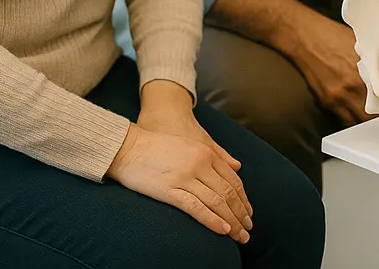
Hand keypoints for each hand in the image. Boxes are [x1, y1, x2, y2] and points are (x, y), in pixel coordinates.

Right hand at [108, 87, 252, 240]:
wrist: (130, 145)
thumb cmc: (159, 145)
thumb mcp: (191, 144)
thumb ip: (216, 154)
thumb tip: (237, 167)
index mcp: (206, 153)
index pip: (232, 180)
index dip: (243, 199)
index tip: (248, 213)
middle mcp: (200, 163)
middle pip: (228, 192)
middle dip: (241, 213)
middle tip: (248, 229)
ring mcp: (185, 176)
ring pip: (216, 201)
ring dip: (232, 221)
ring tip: (240, 236)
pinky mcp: (170, 190)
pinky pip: (196, 207)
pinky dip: (212, 220)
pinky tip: (223, 230)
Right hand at [288, 10, 373, 126]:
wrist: (305, 37)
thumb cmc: (332, 36)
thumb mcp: (362, 42)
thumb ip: (378, 59)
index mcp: (367, 67)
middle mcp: (354, 85)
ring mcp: (340, 96)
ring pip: (363, 119)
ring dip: (372, 117)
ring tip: (377, 111)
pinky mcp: (328, 102)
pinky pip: (346, 119)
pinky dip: (354, 117)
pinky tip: (357, 109)